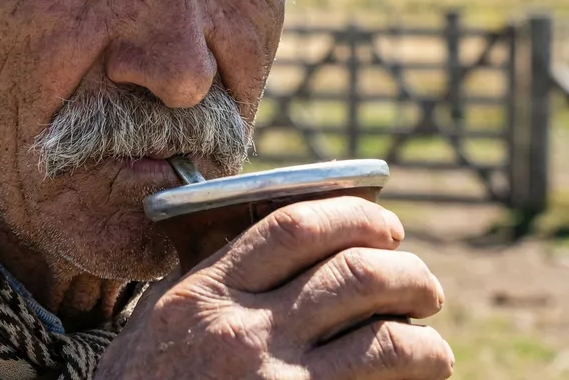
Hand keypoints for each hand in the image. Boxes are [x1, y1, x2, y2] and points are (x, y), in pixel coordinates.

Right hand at [95, 196, 452, 378]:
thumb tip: (283, 233)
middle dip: (405, 271)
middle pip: (351, 276)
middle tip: (422, 283)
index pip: (295, 228)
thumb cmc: (148, 379)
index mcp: (211, 291)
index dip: (352, 215)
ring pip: (382, 342)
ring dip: (424, 338)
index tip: (385, 224)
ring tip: (431, 342)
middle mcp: (245, 333)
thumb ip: (214, 270)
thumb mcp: (167, 312)